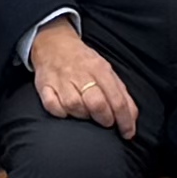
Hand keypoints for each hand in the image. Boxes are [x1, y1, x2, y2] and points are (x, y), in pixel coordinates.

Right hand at [26, 20, 137, 136]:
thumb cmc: (84, 62)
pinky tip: (65, 110)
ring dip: (82, 115)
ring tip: (85, 112)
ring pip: (74, 106)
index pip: (117, 100)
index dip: (125, 120)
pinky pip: (52, 106)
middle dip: (105, 119)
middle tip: (106, 122)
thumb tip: (131, 118)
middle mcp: (81, 74)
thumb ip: (121, 94)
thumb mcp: (106, 71)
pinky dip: (60, 112)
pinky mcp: (44, 86)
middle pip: (97, 104)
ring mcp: (61, 80)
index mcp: (100, 69)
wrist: (54, 44)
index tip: (127, 133)